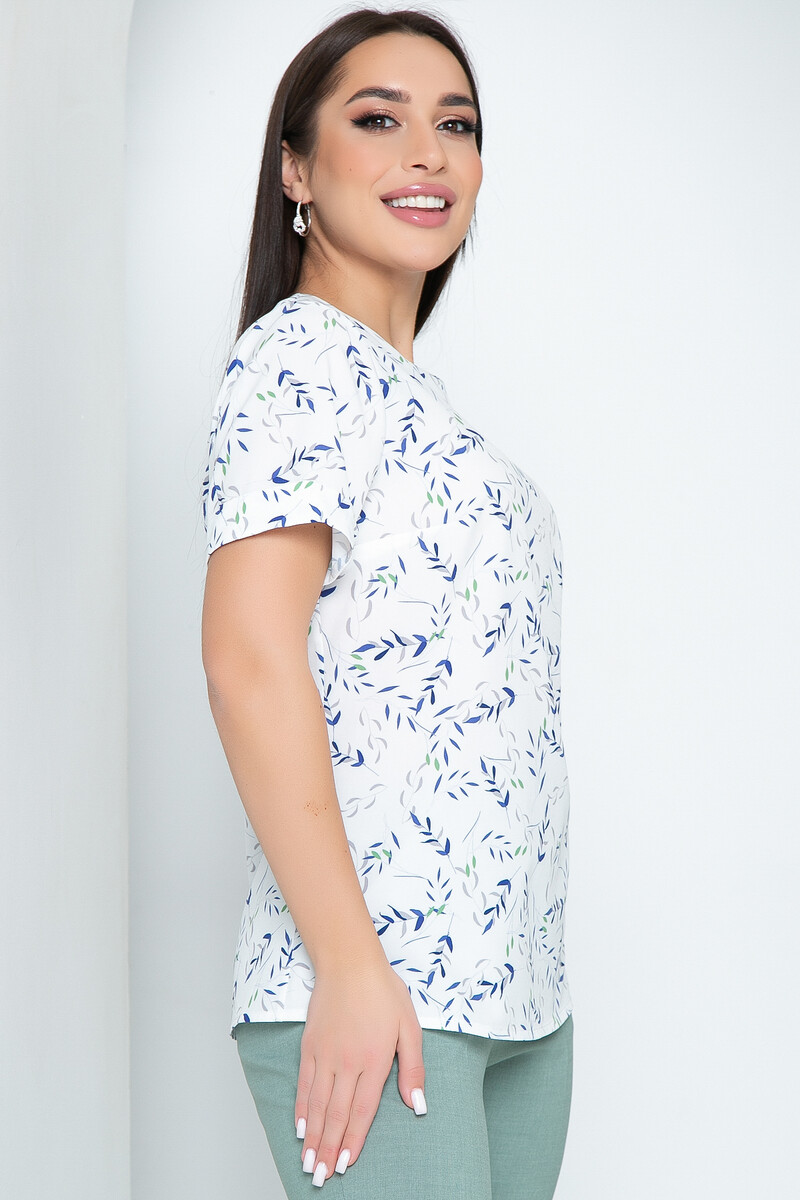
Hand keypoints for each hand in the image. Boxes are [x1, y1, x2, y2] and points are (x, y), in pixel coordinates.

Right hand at [295, 956, 425, 1185]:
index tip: (346, 1166)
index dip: (353, 1141)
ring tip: (308, 1162)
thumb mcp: (410, 1027)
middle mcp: (346, 1062)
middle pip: (335, 1114)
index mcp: (373, 1060)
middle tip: (320, 1177)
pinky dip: (301, 1108)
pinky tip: (300, 1127)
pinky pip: (304, 1084)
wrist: (349, 962)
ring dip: (312, 1136)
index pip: (362, 1111)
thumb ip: (412, 1068)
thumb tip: (418, 1105)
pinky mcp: (310, 1046)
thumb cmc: (384, 992)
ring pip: (316, 1104)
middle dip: (328, 1149)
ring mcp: (325, 1055)